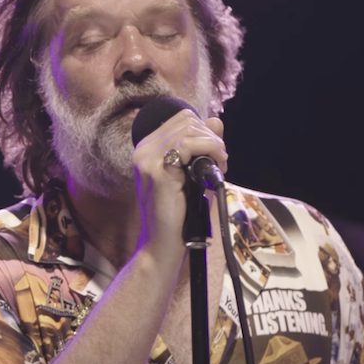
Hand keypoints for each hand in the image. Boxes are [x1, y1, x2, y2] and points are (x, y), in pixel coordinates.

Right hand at [131, 109, 227, 258]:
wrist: (163, 243)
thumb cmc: (178, 213)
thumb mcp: (193, 173)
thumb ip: (203, 145)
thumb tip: (215, 120)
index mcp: (147, 149)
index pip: (180, 119)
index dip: (204, 130)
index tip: (215, 153)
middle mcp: (143, 150)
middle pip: (186, 120)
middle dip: (211, 137)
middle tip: (220, 161)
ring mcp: (148, 160)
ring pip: (189, 129)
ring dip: (213, 144)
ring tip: (220, 164)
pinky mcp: (158, 172)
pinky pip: (189, 145)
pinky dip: (210, 150)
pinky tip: (217, 166)